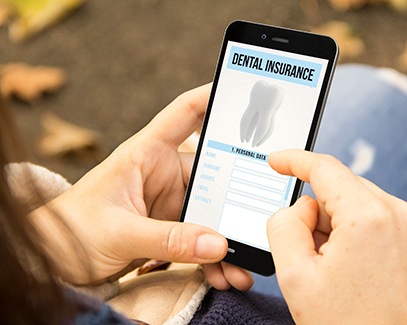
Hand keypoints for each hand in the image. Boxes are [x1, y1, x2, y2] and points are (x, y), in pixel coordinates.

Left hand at [33, 84, 252, 289]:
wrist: (54, 259)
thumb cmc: (73, 229)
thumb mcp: (118, 232)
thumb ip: (167, 239)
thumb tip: (217, 244)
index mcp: (146, 154)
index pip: (185, 114)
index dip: (213, 98)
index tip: (245, 93)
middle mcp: (163, 173)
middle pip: (213, 174)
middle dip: (236, 200)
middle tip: (258, 221)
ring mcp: (169, 202)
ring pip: (211, 213)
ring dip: (227, 240)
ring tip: (241, 268)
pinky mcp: (170, 227)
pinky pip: (200, 238)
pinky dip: (213, 257)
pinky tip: (224, 275)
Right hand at [267, 150, 406, 323]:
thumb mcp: (294, 274)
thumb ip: (283, 224)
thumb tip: (298, 206)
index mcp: (367, 218)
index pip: (324, 168)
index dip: (293, 160)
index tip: (276, 160)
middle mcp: (396, 215)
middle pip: (336, 190)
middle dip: (313, 213)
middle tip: (306, 254)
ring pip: (350, 205)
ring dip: (331, 228)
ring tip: (332, 270)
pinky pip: (366, 219)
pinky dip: (347, 235)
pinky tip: (347, 269)